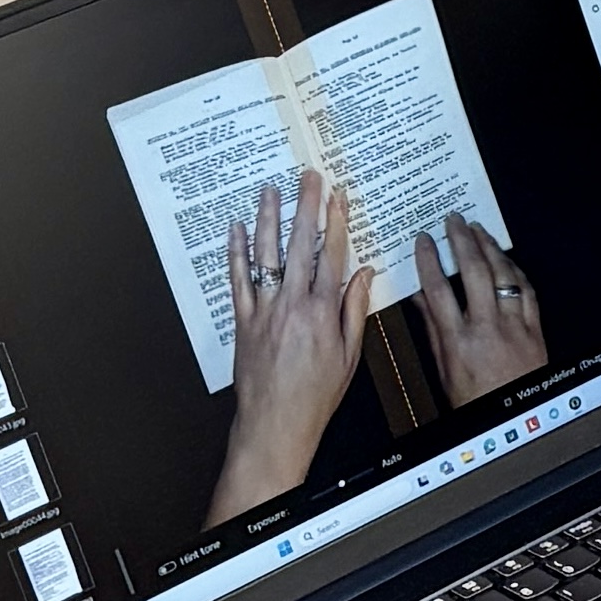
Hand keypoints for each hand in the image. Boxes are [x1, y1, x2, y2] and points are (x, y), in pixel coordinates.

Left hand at [206, 171, 374, 526]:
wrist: (275, 423)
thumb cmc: (316, 394)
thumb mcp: (349, 353)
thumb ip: (355, 309)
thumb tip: (365, 274)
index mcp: (322, 311)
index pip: (331, 254)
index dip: (335, 221)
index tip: (337, 195)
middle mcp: (292, 304)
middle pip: (298, 246)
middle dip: (303, 207)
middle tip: (306, 177)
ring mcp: (264, 310)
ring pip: (265, 256)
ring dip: (267, 220)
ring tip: (269, 191)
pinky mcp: (243, 321)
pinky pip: (238, 280)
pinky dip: (236, 254)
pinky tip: (236, 231)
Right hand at [411, 212, 545, 409]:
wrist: (514, 414)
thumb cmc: (475, 397)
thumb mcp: (443, 367)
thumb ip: (433, 329)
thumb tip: (420, 298)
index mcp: (457, 341)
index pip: (437, 290)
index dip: (428, 260)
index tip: (423, 241)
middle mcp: (486, 328)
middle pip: (473, 273)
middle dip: (461, 241)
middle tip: (453, 221)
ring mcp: (513, 325)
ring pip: (502, 275)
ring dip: (489, 247)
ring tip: (477, 230)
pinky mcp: (534, 326)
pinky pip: (525, 289)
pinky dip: (514, 269)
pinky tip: (505, 257)